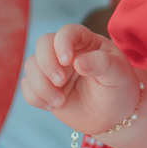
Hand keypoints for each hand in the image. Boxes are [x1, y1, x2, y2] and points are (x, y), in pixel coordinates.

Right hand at [20, 22, 141, 134]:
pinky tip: (53, 106)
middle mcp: (66, 52)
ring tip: (60, 101)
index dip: (62, 43)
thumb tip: (78, 62)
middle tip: (60, 81)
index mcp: (86, 42)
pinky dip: (35, 97)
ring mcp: (53, 69)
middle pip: (42, 44)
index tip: (67, 61)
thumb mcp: (118, 75)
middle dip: (47, 63)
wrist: (113, 116)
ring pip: (31, 65)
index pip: (67, 32)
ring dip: (41, 85)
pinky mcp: (44, 87)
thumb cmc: (119, 89)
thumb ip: (102, 65)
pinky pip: (26, 86)